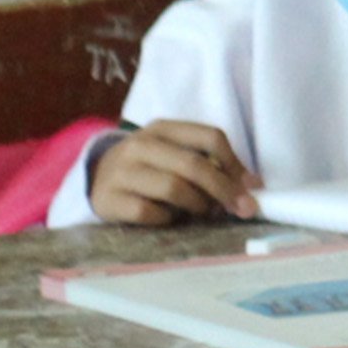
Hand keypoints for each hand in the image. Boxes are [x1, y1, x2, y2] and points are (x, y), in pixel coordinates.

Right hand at [89, 120, 258, 224]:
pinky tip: (168, 217)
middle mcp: (140, 145)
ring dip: (197, 205)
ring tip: (201, 211)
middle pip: (194, 165)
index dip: (235, 163)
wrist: (95, 179)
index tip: (251, 186)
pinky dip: (167, 219)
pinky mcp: (108, 199)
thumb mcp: (174, 154)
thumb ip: (209, 163)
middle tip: (242, 209)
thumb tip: (252, 186)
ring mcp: (121, 172)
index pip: (209, 136)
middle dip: (224, 189)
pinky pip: (149, 213)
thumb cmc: (148, 168)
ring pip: (173, 188)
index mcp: (163, 128)